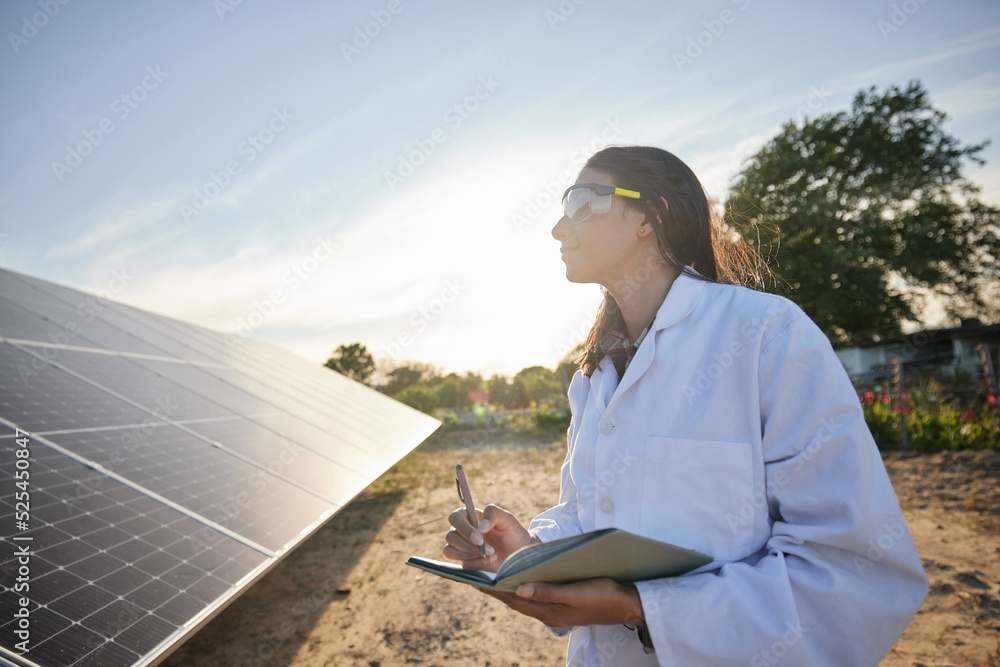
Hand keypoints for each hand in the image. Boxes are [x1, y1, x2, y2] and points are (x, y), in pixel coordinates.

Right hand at [443, 504, 537, 571]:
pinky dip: (477, 564)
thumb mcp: (507, 519)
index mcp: (469, 517)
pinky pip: (462, 565)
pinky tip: (491, 561)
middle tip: (490, 549)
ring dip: (471, 555)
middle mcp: (462, 532)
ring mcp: (462, 548)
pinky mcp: (466, 563)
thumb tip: (480, 527)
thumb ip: (493, 514)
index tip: (479, 538)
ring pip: (450, 551)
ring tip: (492, 554)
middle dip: (469, 545)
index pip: (454, 518)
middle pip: (450, 537)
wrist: (519, 555)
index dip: (463, 528)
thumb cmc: (512, 533)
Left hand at [480, 578, 644, 628]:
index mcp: (549, 611)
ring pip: (526, 600)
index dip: (494, 590)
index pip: (514, 600)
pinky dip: (524, 589)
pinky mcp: (563, 606)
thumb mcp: (575, 591)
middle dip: (497, 590)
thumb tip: (518, 589)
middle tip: (476, 577)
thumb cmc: (604, 595)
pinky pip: (537, 598)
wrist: (627, 605)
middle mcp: (549, 614)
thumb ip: (547, 591)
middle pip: (516, 601)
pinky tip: (522, 581)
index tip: (474, 580)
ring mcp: (556, 611)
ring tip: (493, 577)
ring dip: (509, 589)